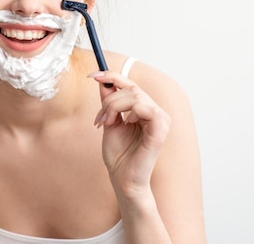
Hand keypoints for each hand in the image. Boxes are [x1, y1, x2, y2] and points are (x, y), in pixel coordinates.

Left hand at [89, 71, 170, 195]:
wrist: (122, 179)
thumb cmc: (118, 154)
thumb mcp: (109, 121)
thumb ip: (108, 102)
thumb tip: (103, 80)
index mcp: (145, 109)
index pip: (131, 84)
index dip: (112, 76)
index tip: (92, 75)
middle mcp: (156, 112)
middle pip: (131, 88)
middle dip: (109, 100)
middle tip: (100, 118)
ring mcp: (161, 120)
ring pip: (135, 95)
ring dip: (114, 106)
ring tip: (107, 123)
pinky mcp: (161, 130)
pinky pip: (147, 108)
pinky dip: (130, 112)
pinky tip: (125, 123)